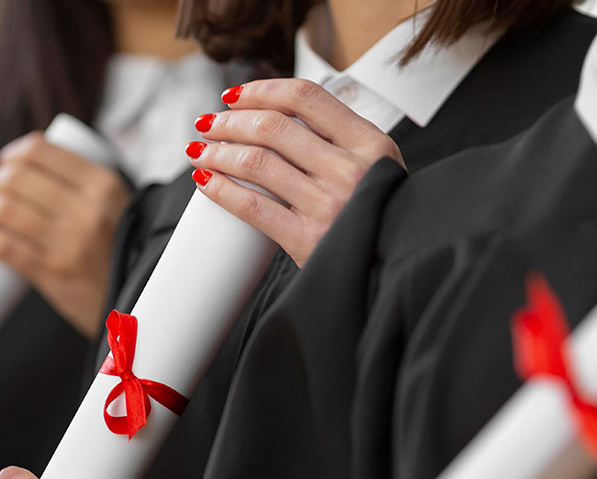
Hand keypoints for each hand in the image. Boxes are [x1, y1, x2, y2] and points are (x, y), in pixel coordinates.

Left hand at [0, 132, 129, 337]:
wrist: (139, 303)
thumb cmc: (123, 253)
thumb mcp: (119, 208)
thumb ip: (87, 188)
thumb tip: (31, 167)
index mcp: (104, 185)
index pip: (41, 151)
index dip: (13, 154)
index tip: (6, 163)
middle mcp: (87, 209)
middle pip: (17, 178)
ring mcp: (68, 241)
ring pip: (4, 209)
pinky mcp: (52, 272)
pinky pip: (3, 246)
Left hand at [187, 79, 403, 266]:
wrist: (396, 269)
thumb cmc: (381, 217)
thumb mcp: (379, 169)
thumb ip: (342, 143)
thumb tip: (280, 117)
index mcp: (369, 144)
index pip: (306, 98)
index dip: (262, 90)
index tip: (236, 96)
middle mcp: (350, 170)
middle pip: (272, 127)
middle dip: (229, 122)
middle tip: (208, 124)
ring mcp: (328, 205)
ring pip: (256, 162)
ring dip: (217, 151)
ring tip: (200, 150)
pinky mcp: (308, 239)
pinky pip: (252, 207)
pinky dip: (221, 189)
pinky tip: (205, 180)